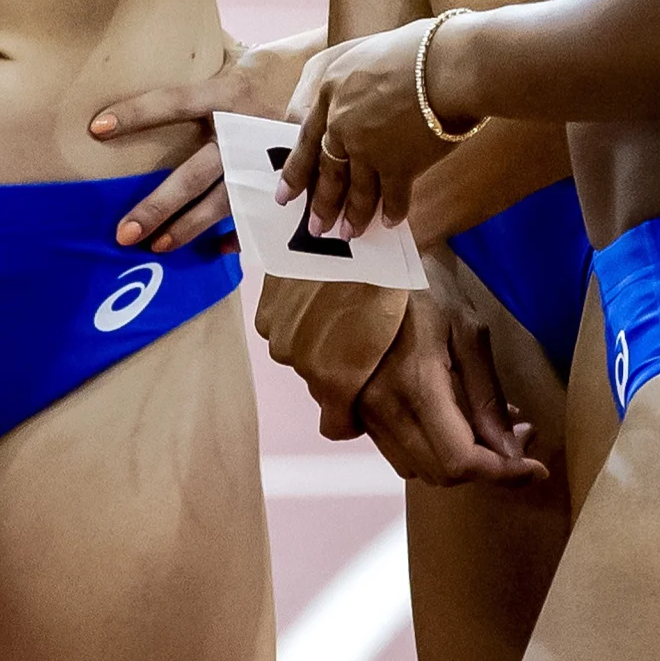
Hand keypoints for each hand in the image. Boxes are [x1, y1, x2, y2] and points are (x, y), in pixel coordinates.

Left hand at [86, 26, 323, 251]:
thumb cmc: (258, 77)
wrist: (323, 85)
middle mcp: (241, 130)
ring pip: (222, 202)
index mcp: (225, 95)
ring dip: (189, 227)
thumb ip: (194, 80)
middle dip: (159, 205)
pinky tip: (215, 251)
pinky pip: (258, 216)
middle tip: (124, 232)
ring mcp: (263, 160)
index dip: (138, 113)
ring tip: (158, 246)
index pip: (174, 102)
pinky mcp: (282, 181)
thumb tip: (136, 78)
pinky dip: (239, 235)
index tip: (96, 127)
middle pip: (195, 173)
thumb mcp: (230, 66)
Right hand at [255, 277, 402, 439]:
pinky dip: (295, 315)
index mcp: (334, 381)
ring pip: (298, 352)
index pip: (335, 425)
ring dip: (313, 339)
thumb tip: (358, 406)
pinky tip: (317, 294)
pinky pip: (280, 326)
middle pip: (317, 382)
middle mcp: (299, 365)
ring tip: (338, 309)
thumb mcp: (393, 343)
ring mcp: (279, 335)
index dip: (352, 415)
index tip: (365, 396)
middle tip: (358, 335)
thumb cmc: (389, 288)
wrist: (358, 235)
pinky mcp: (266, 309)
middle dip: (335, 368)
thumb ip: (369, 383)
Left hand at [281, 22, 462, 238]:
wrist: (448, 64)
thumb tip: (353, 103)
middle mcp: (340, 123)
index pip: (306, 137)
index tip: (286, 193)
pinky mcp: (397, 166)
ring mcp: (366, 147)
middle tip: (314, 228)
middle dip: (320, 203)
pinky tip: (391, 223)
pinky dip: (393, 211)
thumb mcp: (364, 50)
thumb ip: (351, 81)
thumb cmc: (416, 48)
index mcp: (330, 90)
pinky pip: (392, 197)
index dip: (295, 169)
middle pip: (327, 171)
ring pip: (356, 190)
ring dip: (353, 216)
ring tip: (347, 234)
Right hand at [352, 274, 545, 486]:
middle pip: (442, 473)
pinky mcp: (358, 411)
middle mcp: (384, 409)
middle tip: (521, 434)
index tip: (537, 468)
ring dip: (461, 461)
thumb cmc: (425, 287)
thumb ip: (487, 397)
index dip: (503, 474)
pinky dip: (434, 450)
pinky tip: (456, 422)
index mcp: (415, 385)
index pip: (460, 459)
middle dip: (488, 466)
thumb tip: (510, 453)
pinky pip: (400, 453)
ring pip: (420, 468)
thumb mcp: (469, 331)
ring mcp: (365, 412)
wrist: (369, 266)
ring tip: (493, 426)